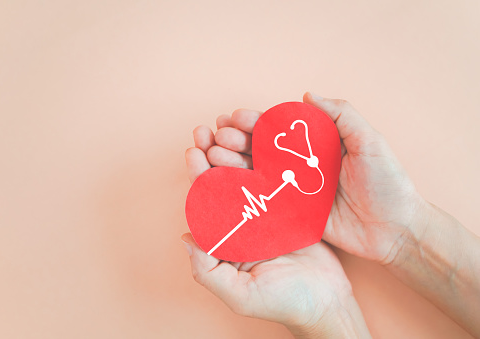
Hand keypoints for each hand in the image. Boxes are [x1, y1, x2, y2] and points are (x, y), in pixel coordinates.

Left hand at [183, 112, 370, 337]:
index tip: (193, 149)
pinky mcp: (291, 208)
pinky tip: (263, 139)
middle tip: (207, 129)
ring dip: (238, 151)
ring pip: (248, 175)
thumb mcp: (240, 295)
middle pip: (224, 182)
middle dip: (213, 154)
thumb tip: (184, 238)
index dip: (197, 175)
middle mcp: (244, 223)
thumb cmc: (283, 303)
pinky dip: (267, 159)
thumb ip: (208, 271)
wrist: (328, 304)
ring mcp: (268, 213)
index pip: (206, 202)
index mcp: (227, 239)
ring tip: (230, 126)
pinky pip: (276, 180)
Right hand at [190, 93, 424, 264]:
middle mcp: (300, 165)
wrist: (396, 230)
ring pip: (256, 173)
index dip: (254, 121)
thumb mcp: (370, 142)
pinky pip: (263, 201)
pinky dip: (241, 193)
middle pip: (260, 149)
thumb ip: (342, 115)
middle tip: (218, 138)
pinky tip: (221, 185)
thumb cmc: (387, 183)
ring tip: (212, 157)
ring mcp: (294, 190)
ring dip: (231, 163)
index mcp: (316, 145)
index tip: (234, 118)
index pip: (279, 129)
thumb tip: (307, 94)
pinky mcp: (293, 214)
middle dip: (235, 140)